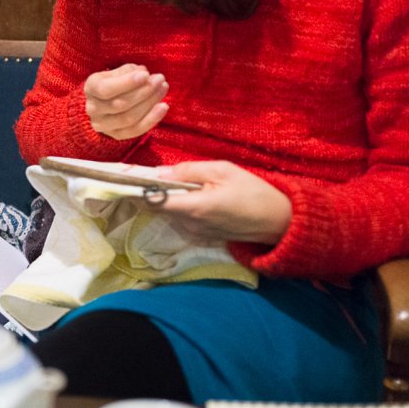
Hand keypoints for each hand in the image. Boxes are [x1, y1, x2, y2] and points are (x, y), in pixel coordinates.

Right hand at [84, 64, 168, 139]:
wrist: (104, 102)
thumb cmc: (114, 82)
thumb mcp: (115, 72)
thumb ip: (128, 71)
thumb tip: (142, 72)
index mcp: (91, 88)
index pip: (106, 89)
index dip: (127, 83)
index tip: (146, 74)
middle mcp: (93, 109)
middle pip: (120, 104)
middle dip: (143, 91)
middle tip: (159, 80)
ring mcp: (103, 125)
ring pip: (129, 118)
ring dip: (150, 103)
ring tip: (163, 89)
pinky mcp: (116, 135)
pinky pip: (135, 130)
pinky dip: (152, 119)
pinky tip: (164, 106)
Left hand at [151, 161, 291, 245]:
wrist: (278, 221)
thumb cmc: (253, 192)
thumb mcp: (223, 171)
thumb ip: (190, 170)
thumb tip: (161, 172)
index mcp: (194, 208)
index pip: (153, 202)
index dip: (138, 190)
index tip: (130, 178)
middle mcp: (189, 225)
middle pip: (158, 208)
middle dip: (151, 192)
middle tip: (149, 174)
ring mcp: (195, 234)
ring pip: (169, 214)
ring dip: (167, 199)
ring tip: (173, 182)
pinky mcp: (202, 237)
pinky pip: (181, 220)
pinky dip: (179, 207)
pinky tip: (189, 195)